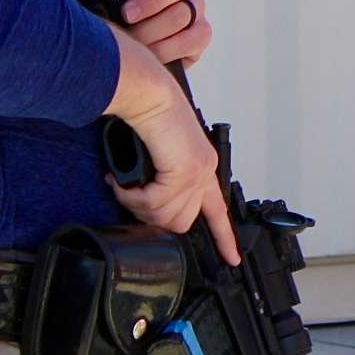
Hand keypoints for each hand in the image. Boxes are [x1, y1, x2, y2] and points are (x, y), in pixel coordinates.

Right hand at [103, 26, 240, 264]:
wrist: (149, 95)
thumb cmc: (149, 118)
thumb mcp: (158, 156)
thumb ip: (160, 178)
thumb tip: (143, 200)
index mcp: (203, 168)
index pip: (219, 212)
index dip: (225, 238)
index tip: (231, 259)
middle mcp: (205, 172)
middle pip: (180, 223)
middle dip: (148, 215)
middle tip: (130, 195)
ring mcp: (197, 172)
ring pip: (164, 217)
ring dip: (135, 205)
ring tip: (125, 183)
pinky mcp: (184, 171)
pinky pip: (153, 204)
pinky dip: (131, 196)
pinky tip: (123, 180)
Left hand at [118, 0, 210, 69]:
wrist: (135, 51)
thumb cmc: (119, 17)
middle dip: (150, 1)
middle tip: (127, 16)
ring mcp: (196, 7)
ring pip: (182, 13)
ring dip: (153, 30)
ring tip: (132, 42)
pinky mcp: (202, 33)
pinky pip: (193, 38)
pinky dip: (168, 49)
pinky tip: (151, 56)